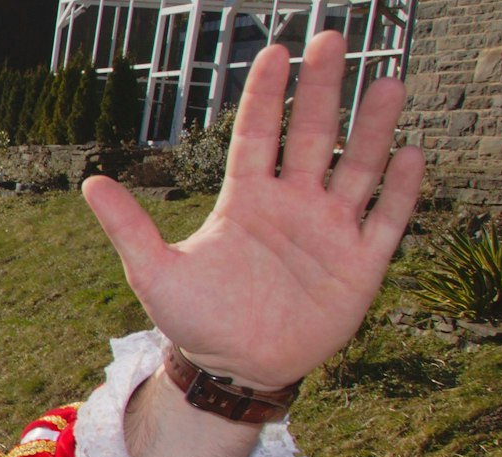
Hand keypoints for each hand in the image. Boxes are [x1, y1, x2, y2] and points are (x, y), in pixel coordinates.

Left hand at [82, 31, 423, 390]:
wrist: (235, 370)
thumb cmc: (195, 320)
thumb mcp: (154, 273)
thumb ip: (129, 227)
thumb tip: (91, 182)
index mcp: (246, 200)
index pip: (259, 135)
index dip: (267, 95)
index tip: (277, 52)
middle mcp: (292, 206)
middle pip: (310, 137)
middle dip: (322, 91)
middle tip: (332, 41)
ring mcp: (329, 232)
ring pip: (356, 169)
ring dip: (372, 129)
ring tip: (385, 85)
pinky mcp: (360, 264)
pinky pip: (384, 220)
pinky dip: (399, 191)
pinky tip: (409, 154)